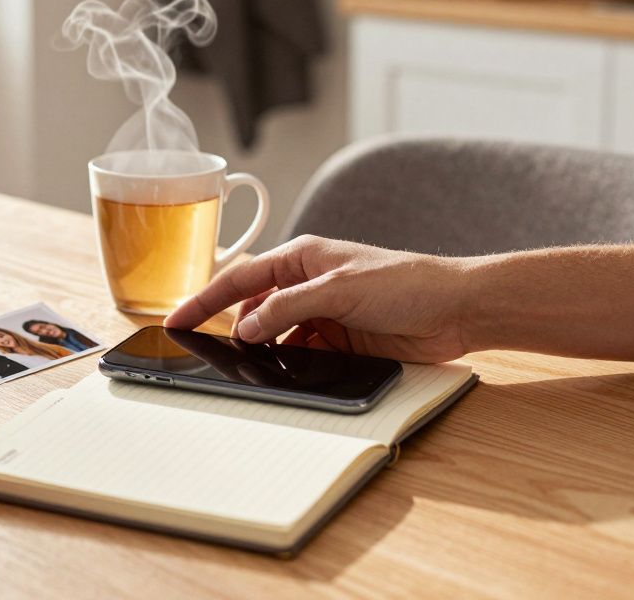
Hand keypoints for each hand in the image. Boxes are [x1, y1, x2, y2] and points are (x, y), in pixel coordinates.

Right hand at [165, 235, 473, 362]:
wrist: (458, 309)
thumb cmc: (408, 281)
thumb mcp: (339, 290)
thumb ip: (288, 308)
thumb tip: (247, 328)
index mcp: (302, 258)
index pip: (240, 278)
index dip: (205, 299)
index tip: (176, 318)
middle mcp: (308, 285)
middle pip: (253, 309)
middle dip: (228, 328)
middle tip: (197, 349)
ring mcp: (323, 315)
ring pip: (275, 337)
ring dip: (262, 352)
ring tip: (242, 367)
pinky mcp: (340, 342)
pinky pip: (300, 355)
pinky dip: (289, 365)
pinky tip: (283, 374)